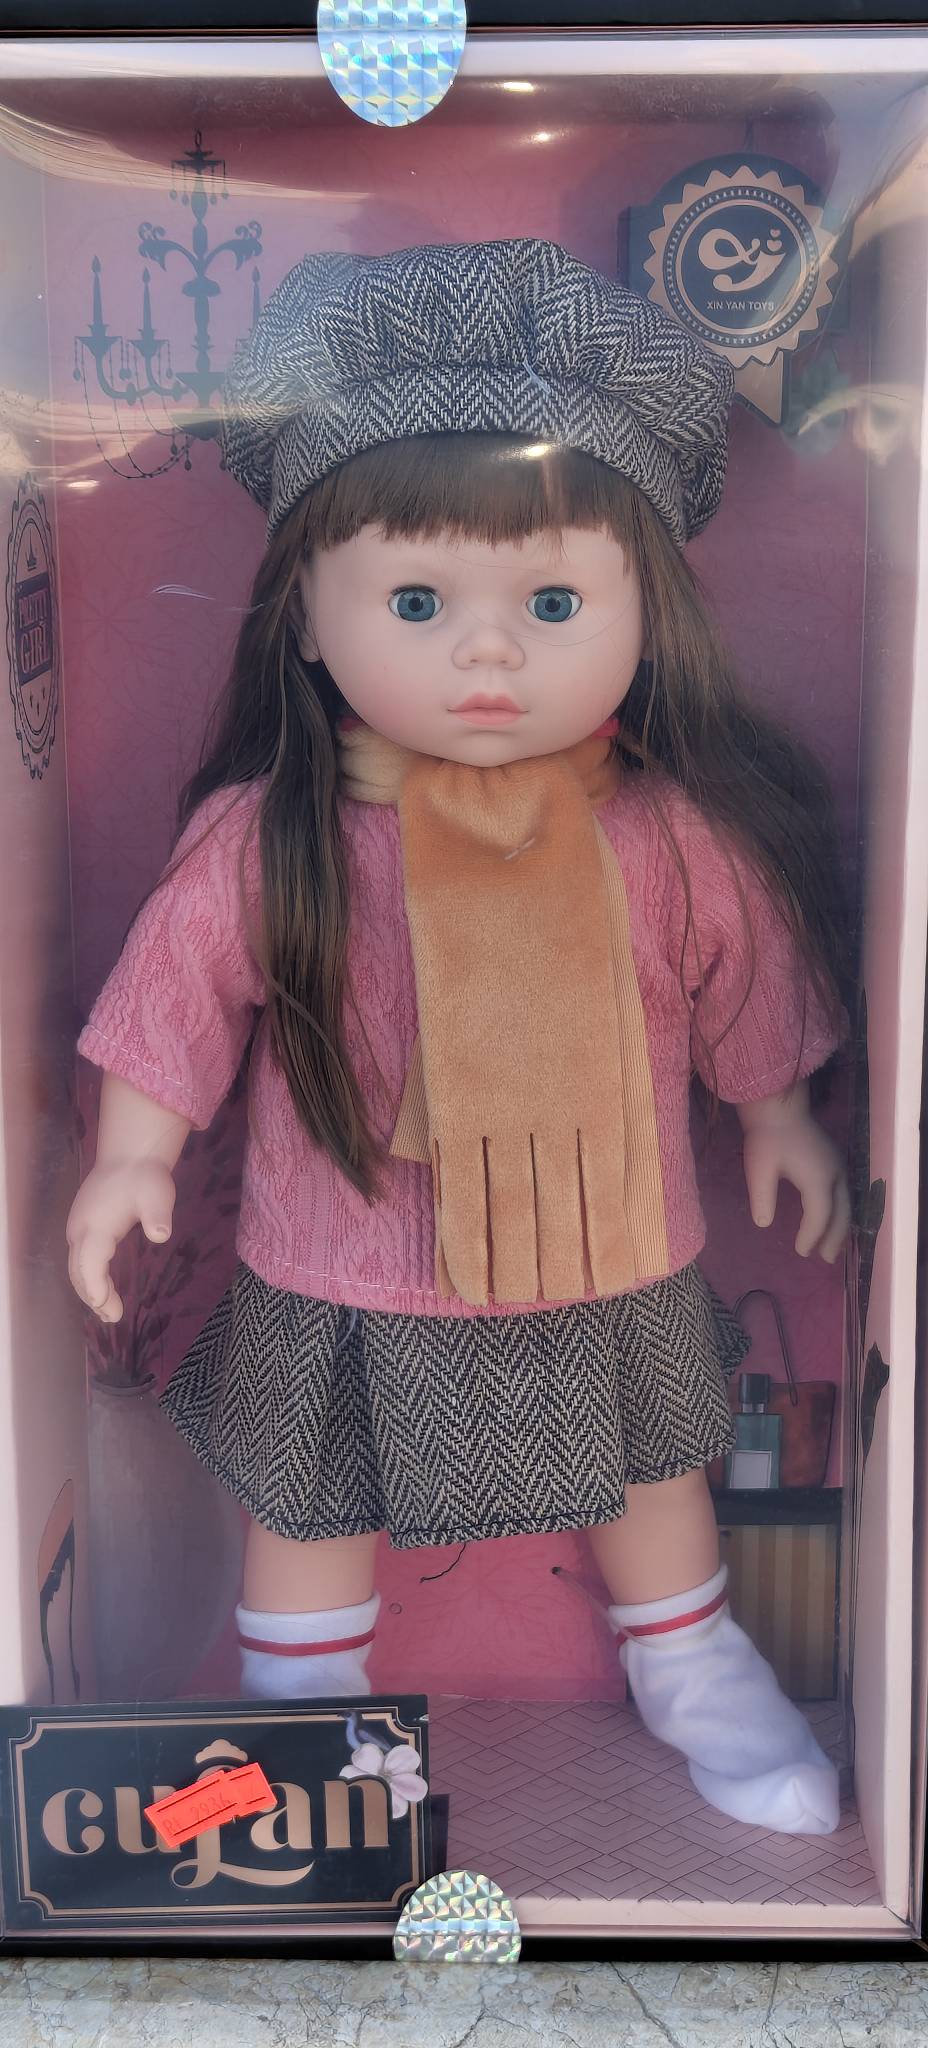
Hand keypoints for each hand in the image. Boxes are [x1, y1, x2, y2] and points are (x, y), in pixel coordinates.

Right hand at [66, 1159, 176, 1322]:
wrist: (129, 1156)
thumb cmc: (145, 1177)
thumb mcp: (157, 1195)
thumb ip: (158, 1216)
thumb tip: (160, 1234)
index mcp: (96, 1225)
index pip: (90, 1264)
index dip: (97, 1289)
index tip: (109, 1310)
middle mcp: (80, 1229)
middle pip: (79, 1272)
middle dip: (94, 1297)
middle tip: (114, 1317)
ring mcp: (77, 1228)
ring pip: (76, 1268)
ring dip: (89, 1291)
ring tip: (109, 1312)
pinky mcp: (81, 1227)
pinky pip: (79, 1260)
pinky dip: (88, 1278)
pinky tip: (103, 1290)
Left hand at [737, 1083, 850, 1262]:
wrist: (779, 1106)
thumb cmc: (766, 1137)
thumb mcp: (759, 1169)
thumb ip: (762, 1198)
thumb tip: (763, 1224)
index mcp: (818, 1177)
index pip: (819, 1215)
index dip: (811, 1236)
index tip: (800, 1253)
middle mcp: (835, 1174)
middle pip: (841, 1213)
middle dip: (834, 1238)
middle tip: (824, 1259)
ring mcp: (839, 1166)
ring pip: (846, 1204)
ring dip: (840, 1227)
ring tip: (832, 1248)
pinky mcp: (836, 1161)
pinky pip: (844, 1194)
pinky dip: (840, 1213)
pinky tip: (831, 1221)